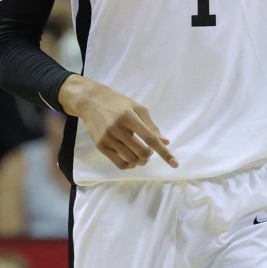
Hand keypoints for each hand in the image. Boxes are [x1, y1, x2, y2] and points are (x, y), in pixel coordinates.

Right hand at [61, 77, 177, 169]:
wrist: (92, 102)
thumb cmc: (119, 104)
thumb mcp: (138, 108)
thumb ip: (152, 126)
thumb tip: (165, 142)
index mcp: (129, 117)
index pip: (150, 138)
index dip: (164, 152)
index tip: (174, 163)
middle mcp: (117, 128)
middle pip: (141, 152)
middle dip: (150, 155)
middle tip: (150, 151)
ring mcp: (107, 138)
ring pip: (131, 160)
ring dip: (141, 161)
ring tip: (142, 155)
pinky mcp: (100, 146)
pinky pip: (119, 163)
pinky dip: (130, 165)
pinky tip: (132, 159)